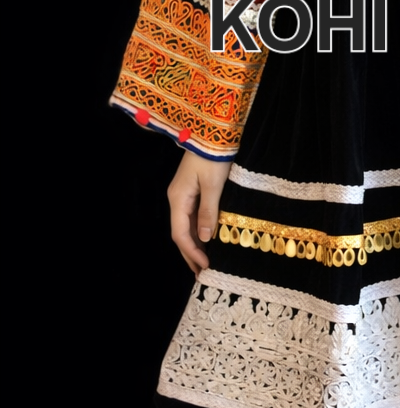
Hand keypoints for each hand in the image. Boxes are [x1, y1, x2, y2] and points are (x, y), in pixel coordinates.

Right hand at [168, 150, 232, 275]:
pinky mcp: (192, 190)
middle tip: (202, 274)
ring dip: (194, 245)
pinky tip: (207, 241)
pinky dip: (199, 232)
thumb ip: (208, 212)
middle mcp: (177, 199)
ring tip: (205, 263)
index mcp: (178, 199)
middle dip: (190, 254)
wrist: (213, 133)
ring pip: (186, 226)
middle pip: (180, 233)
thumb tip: (204, 239)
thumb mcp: (214, 185)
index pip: (180, 234)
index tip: (205, 268)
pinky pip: (192, 217)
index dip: (191, 253)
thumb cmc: (213, 157)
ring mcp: (184, 194)